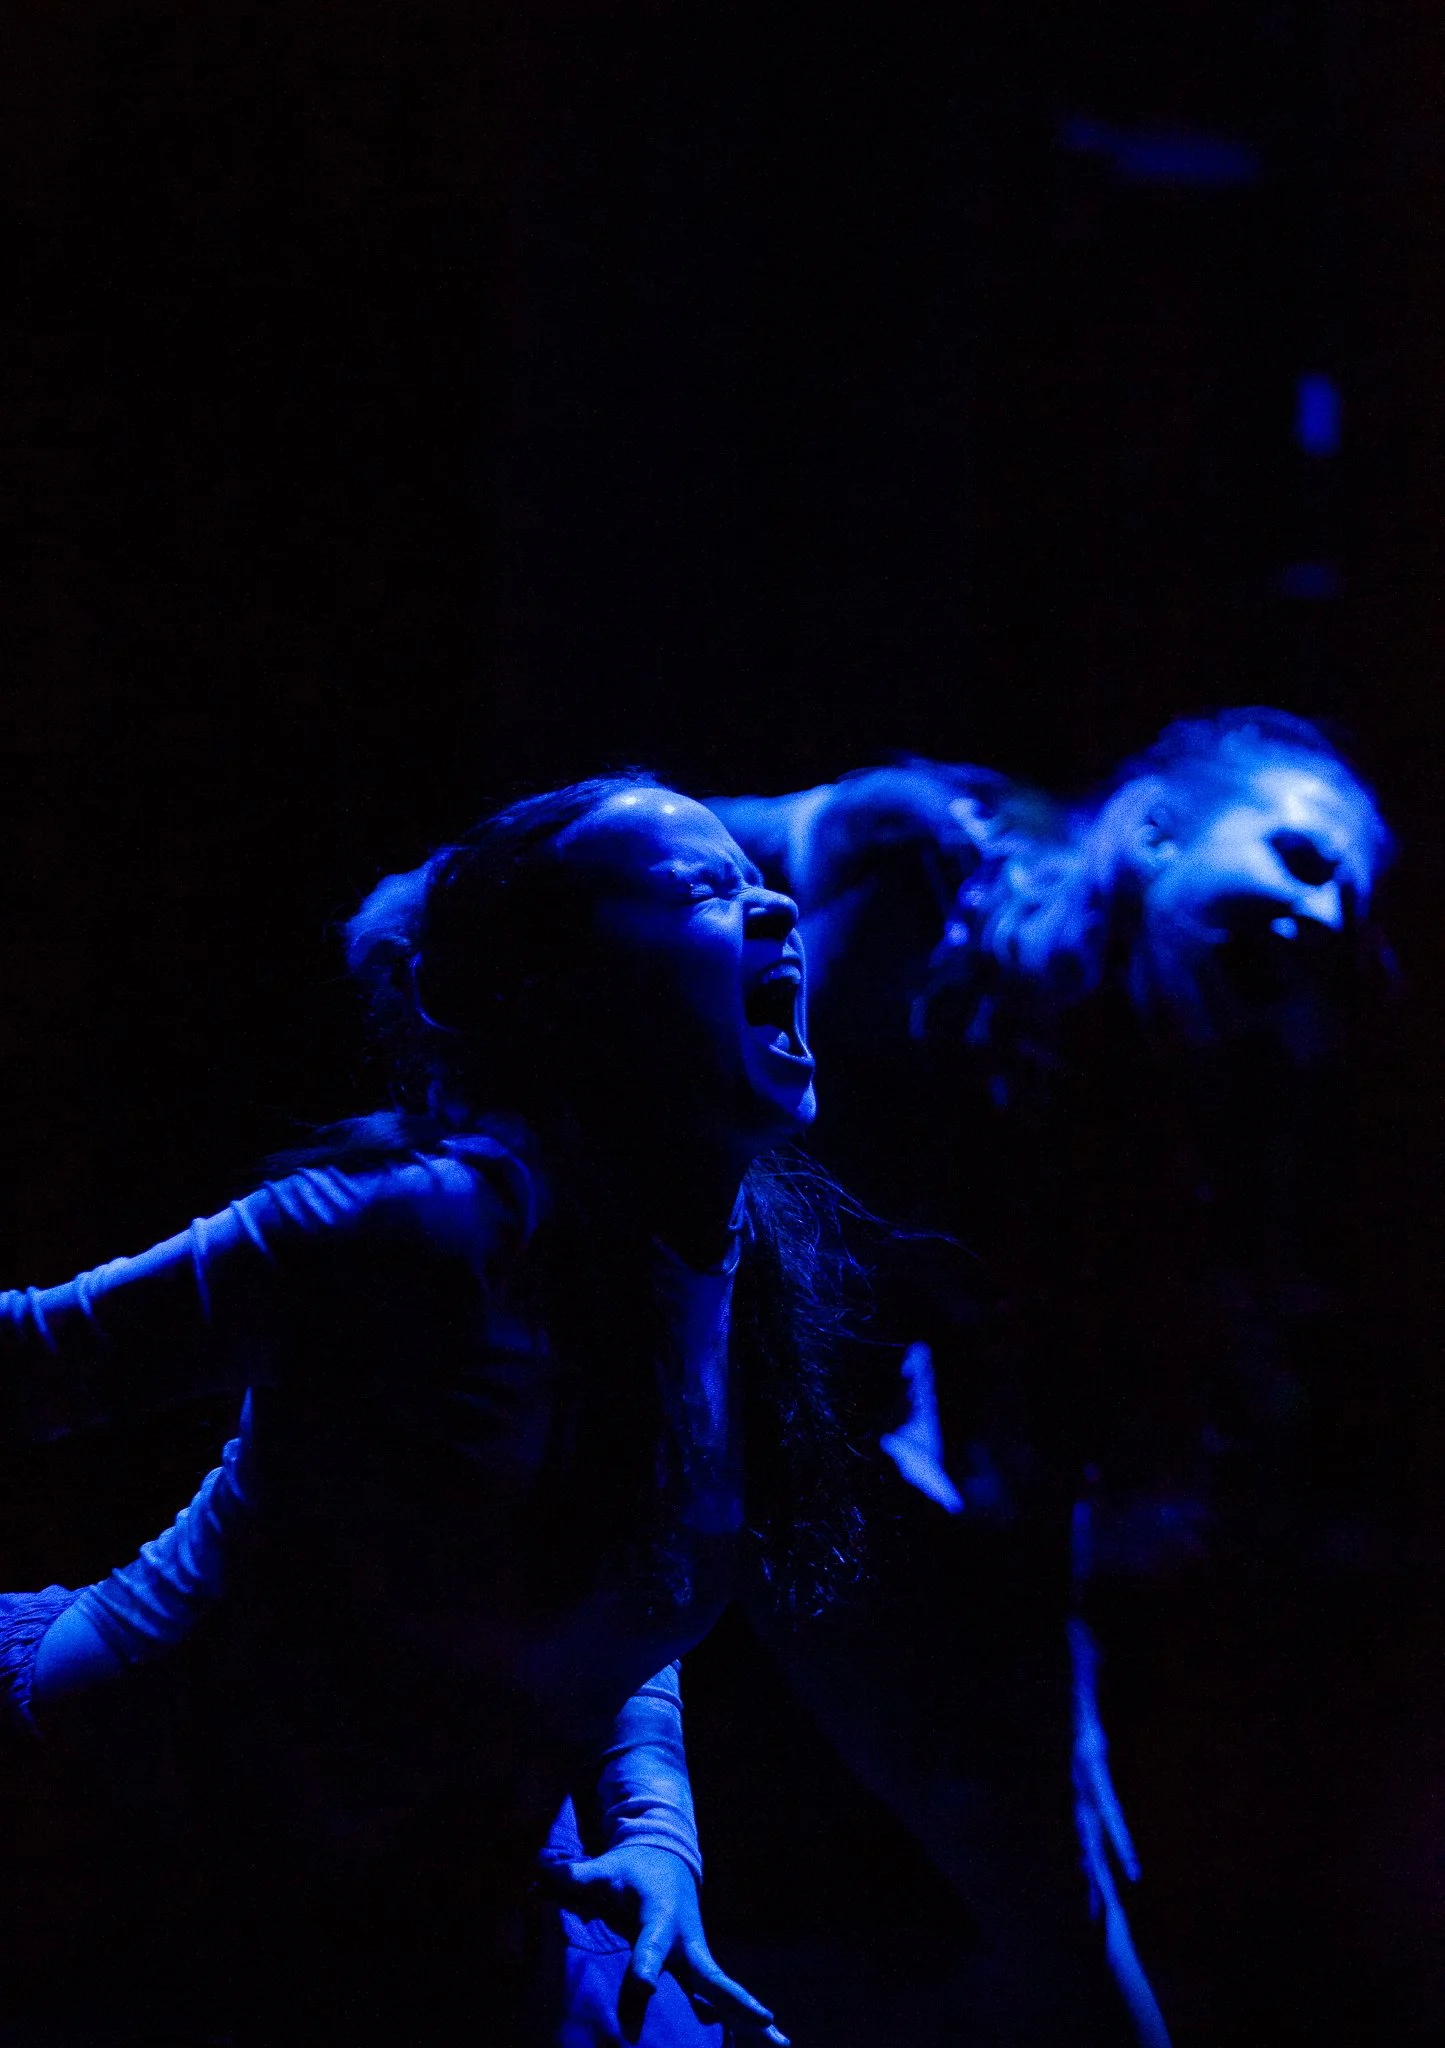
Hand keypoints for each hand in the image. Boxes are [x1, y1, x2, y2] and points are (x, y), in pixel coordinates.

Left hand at [545, 1843, 788, 2043]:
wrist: (665, 1861)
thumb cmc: (628, 1870)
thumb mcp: (601, 1869)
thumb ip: (572, 1876)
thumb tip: (539, 1868)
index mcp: (659, 1916)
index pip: (651, 1947)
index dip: (645, 1970)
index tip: (646, 1990)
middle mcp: (685, 1940)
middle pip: (709, 1975)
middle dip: (732, 1998)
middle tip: (762, 2017)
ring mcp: (697, 1956)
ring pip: (725, 1992)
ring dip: (751, 2016)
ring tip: (782, 2045)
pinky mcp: (700, 1968)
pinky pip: (723, 1998)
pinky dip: (746, 2019)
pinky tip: (774, 2043)